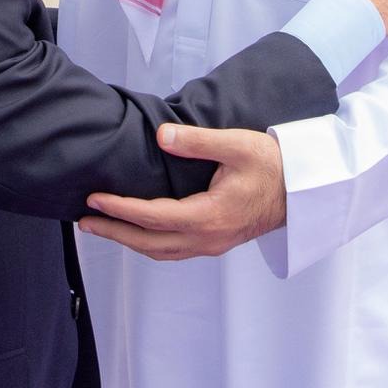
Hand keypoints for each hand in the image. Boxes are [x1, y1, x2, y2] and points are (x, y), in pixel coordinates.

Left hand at [79, 124, 284, 259]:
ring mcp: (212, 244)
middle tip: (84, 221)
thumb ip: (198, 142)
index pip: (152, 217)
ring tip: (103, 227)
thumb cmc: (272, 164)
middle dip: (114, 232)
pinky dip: (150, 243)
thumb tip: (162, 137)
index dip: (120, 209)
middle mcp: (207, 237)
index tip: (94, 199)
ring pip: (160, 251)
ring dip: (129, 241)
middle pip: (149, 242)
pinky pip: (174, 250)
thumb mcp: (237, 144)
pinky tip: (140, 232)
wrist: (303, 189)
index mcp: (208, 216)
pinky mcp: (216, 241)